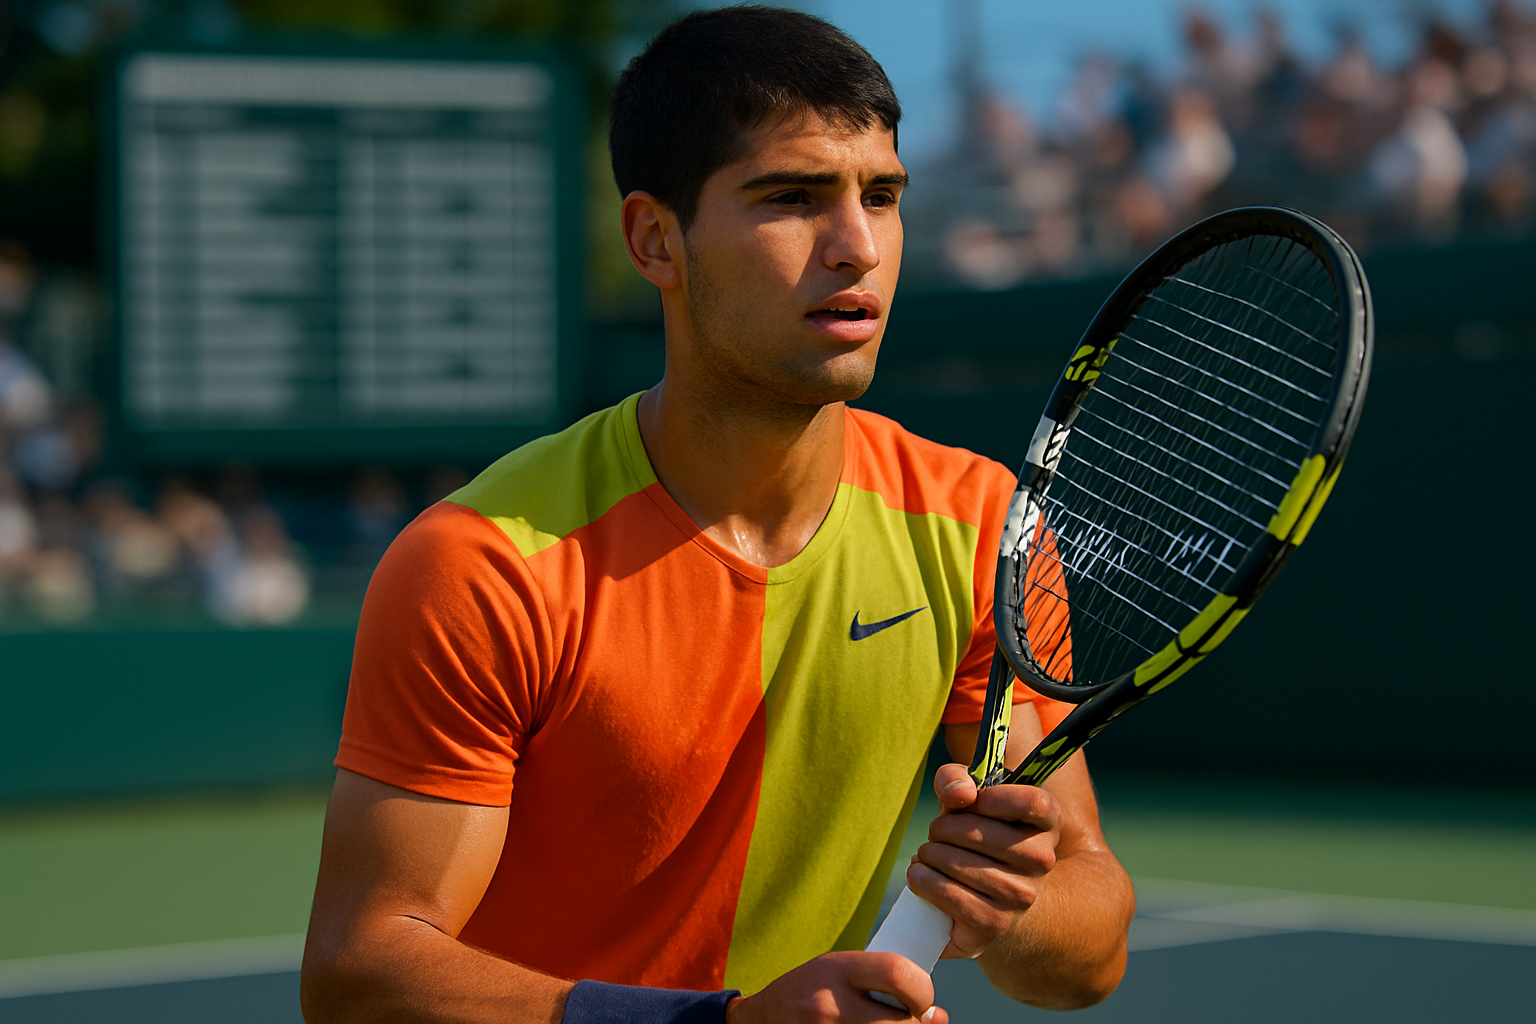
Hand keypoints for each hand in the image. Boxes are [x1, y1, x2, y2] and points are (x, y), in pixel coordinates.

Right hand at [726, 951, 948, 1023]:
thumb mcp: (840, 972)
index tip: (920, 997)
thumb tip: (940, 1017)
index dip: (922, 990)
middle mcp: (831, 1004)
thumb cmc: (808, 992)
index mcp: (837, 970)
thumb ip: (885, 984)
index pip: (899, 974)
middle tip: (909, 1019)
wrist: (761, 1022)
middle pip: (902, 1023)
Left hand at [907, 763, 1061, 958]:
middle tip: (936, 833)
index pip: (1034, 802)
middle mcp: (1042, 861)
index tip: (970, 800)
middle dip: (943, 827)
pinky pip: (948, 895)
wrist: (989, 895)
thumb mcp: (968, 797)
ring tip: (928, 855)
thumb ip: (957, 779)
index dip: (994, 797)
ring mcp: (1021, 897)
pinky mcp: (993, 925)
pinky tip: (919, 874)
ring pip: (958, 864)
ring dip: (929, 854)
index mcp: (1047, 822)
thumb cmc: (976, 833)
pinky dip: (923, 880)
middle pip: (980, 832)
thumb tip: (958, 795)